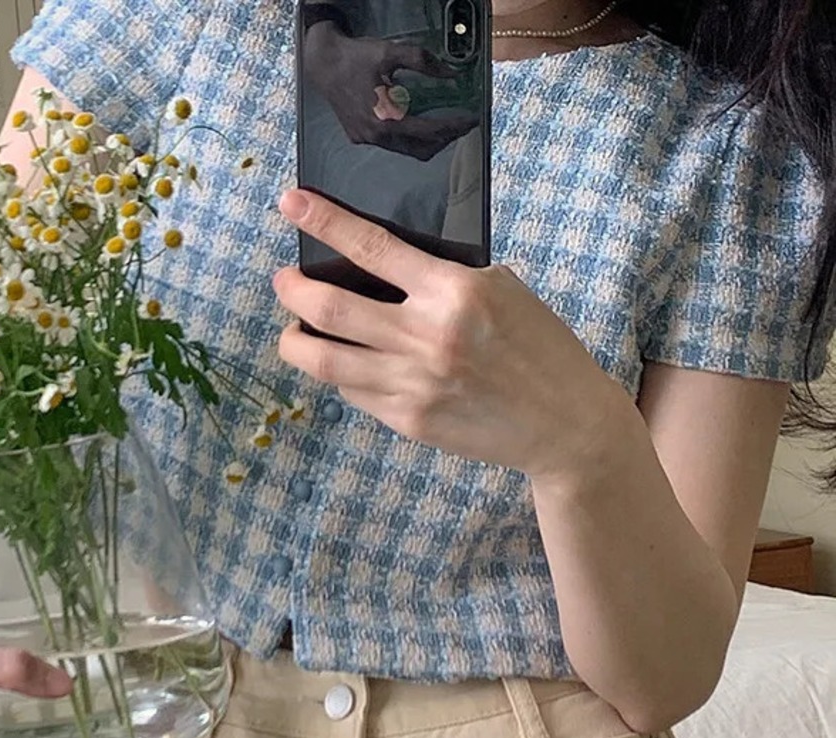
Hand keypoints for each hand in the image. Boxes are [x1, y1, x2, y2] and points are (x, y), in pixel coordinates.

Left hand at [275, 189, 614, 485]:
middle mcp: (425, 338)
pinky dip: (338, 372)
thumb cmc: (538, 346)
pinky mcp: (410, 422)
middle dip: (293, 290)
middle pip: (331, 308)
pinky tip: (339, 360)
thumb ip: (442, 277)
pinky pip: (354, 392)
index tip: (291, 204)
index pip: (371, 247)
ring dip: (297, 341)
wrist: (563, 424)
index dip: (323, 223)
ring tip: (293, 329)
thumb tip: (382, 264)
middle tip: (283, 280)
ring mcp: (413, 385)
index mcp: (452, 291)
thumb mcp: (500, 288)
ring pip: (327, 361)